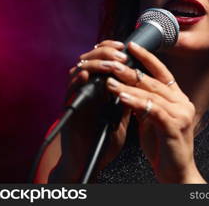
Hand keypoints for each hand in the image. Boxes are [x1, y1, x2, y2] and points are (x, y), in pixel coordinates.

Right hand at [57, 40, 132, 179]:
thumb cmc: (104, 138)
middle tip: (121, 55)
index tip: (126, 46)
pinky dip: (78, 80)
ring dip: (96, 63)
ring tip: (112, 63)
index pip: (101, 58)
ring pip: (79, 70)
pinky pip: (70, 90)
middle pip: (90, 58)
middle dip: (106, 52)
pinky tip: (87, 74)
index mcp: (99, 87)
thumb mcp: (121, 115)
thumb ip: (126, 98)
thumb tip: (140, 82)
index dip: (111, 48)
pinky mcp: (68, 109)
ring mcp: (76, 97)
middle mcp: (86, 88)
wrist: (89, 161)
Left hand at [103, 42, 205, 182]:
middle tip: (112, 62)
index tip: (131, 46)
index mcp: (178, 99)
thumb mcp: (152, 121)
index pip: (162, 72)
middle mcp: (182, 103)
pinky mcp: (175, 127)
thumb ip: (144, 104)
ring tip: (109, 81)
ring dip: (128, 86)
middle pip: (154, 81)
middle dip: (131, 71)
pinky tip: (121, 97)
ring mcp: (181, 114)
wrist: (177, 174)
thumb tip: (127, 88)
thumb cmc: (164, 147)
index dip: (147, 58)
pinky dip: (135, 102)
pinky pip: (152, 110)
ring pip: (151, 94)